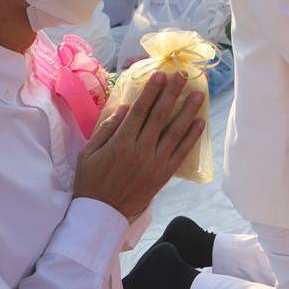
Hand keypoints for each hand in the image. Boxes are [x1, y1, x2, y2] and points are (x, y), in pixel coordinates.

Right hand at [73, 72, 205, 219]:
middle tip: (182, 75)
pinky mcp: (164, 174)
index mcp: (120, 143)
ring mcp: (155, 163)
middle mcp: (140, 150)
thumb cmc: (92, 181)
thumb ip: (106, 128)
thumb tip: (126, 107)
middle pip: (160, 116)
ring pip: (175, 132)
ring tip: (198, 94)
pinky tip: (200, 122)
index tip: (160, 75)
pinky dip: (192, 136)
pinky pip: (182, 152)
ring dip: (188, 111)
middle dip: (172, 93)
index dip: (151, 91)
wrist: (102, 214)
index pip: (140, 111)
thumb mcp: (88, 153)